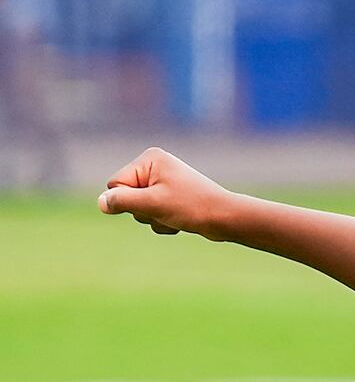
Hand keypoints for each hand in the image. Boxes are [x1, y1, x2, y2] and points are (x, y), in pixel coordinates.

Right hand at [99, 148, 237, 239]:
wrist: (226, 219)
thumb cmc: (192, 207)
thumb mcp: (153, 204)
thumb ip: (123, 201)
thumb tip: (101, 203)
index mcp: (149, 159)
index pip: (116, 183)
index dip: (128, 200)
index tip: (152, 203)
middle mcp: (155, 167)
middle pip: (126, 196)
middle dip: (144, 210)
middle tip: (168, 210)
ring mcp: (163, 182)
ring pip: (139, 208)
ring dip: (155, 219)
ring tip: (176, 216)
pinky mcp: (170, 197)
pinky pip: (153, 214)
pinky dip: (164, 222)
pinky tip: (180, 221)